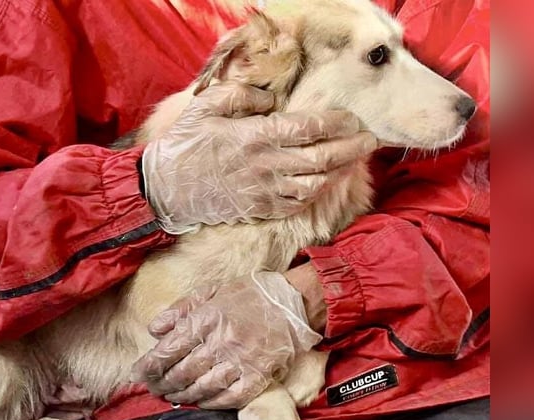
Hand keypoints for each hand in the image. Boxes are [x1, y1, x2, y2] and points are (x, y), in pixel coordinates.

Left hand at [130, 272, 322, 408]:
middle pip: (182, 372)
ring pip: (202, 387)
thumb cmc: (247, 295)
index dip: (149, 365)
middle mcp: (221, 342)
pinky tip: (200, 402)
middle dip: (161, 383)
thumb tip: (154, 330)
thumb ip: (179, 310)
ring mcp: (241, 361)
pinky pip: (229, 397)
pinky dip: (211, 403)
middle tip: (152, 388)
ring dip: (182, 396)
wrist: (292, 302)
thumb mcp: (210, 292)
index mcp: (206, 319)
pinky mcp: (258, 376)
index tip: (137, 373)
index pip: (169, 349)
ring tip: (172, 396)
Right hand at [141, 82, 376, 232]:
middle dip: (351, 149)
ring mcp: (263, 192)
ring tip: (352, 161)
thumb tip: (270, 99)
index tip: (353, 118)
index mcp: (254, 137)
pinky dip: (316, 194)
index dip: (337, 122)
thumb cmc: (184, 146)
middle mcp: (264, 166)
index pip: (308, 128)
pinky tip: (324, 183)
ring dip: (339, 173)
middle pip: (321, 159)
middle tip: (370, 141)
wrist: (164, 190)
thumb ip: (241, 96)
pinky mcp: (258, 210)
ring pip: (315, 185)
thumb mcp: (205, 107)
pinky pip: (297, 205)